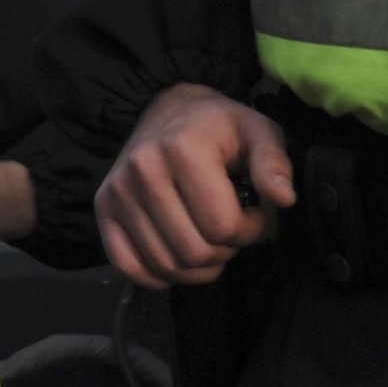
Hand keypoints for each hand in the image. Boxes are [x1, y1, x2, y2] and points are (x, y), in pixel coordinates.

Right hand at [93, 82, 294, 287]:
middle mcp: (142, 170)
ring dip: (197, 267)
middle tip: (229, 230)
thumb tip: (284, 199)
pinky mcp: (103, 208)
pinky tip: (177, 257)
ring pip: (165, 266)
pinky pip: (129, 267)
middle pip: (194, 252)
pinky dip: (158, 276)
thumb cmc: (219, 127)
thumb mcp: (257, 131)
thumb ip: (273, 164)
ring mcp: (117, 191)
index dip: (249, 230)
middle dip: (224, 251)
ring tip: (208, 241)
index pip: (222, 226)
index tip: (252, 213)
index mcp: (182, 148)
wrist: (167, 110)